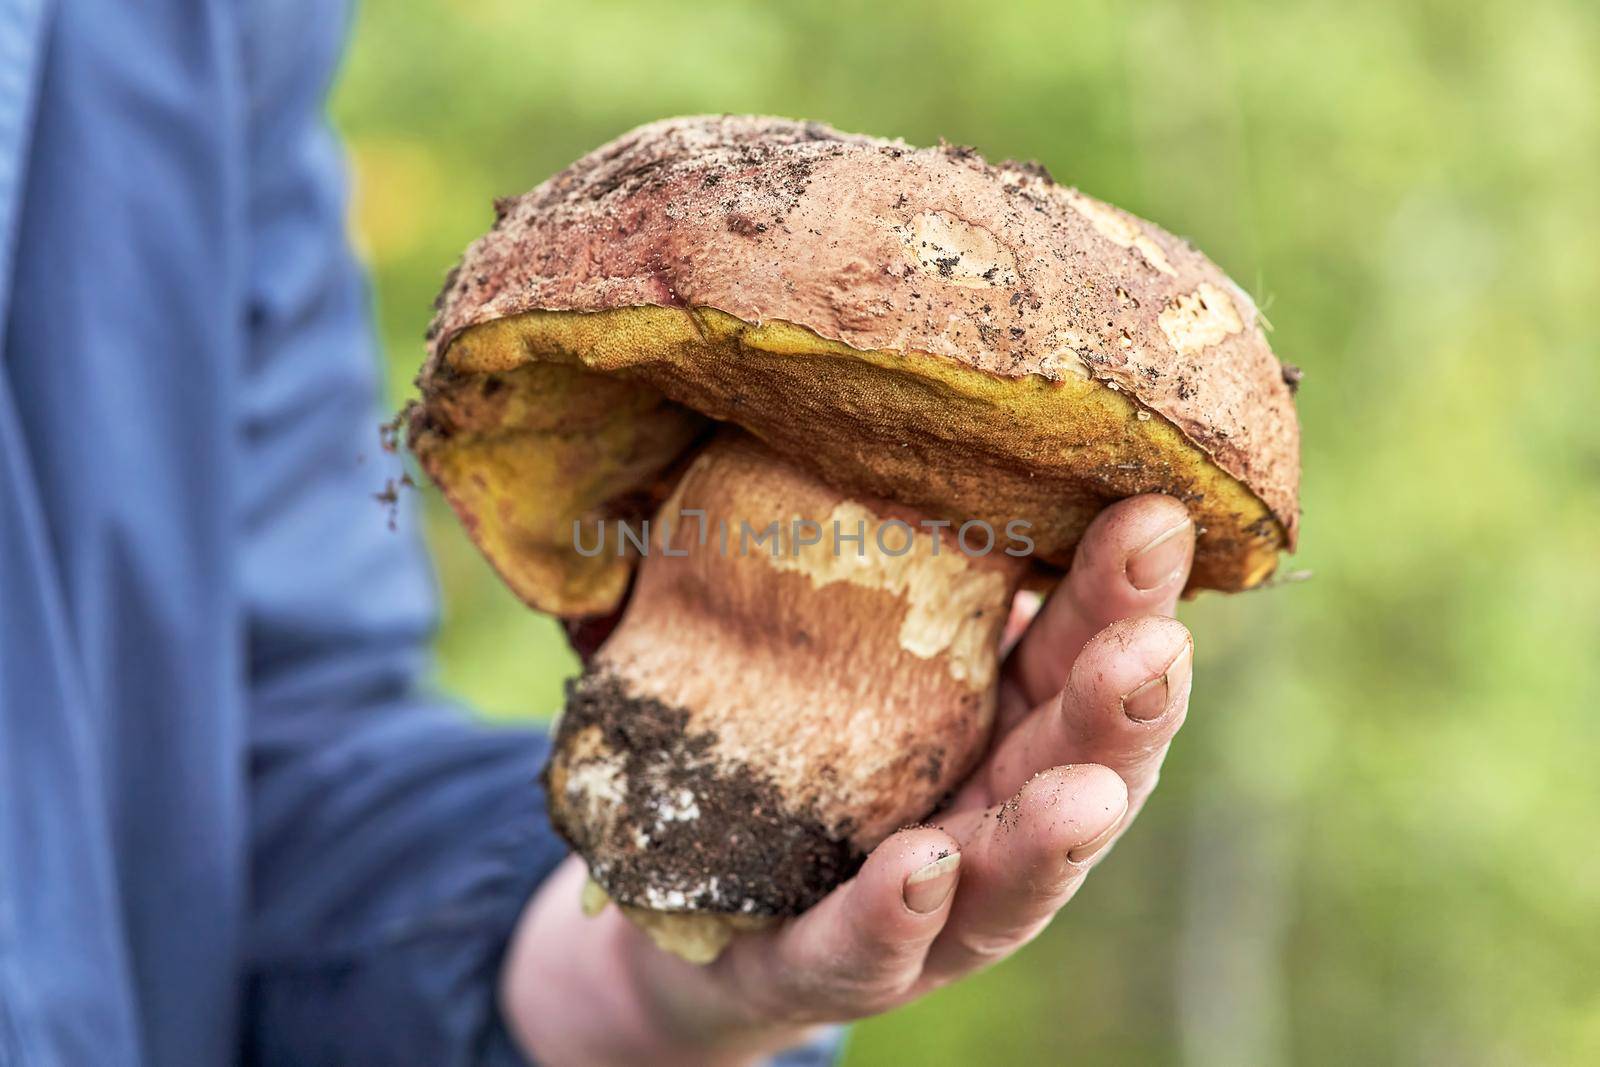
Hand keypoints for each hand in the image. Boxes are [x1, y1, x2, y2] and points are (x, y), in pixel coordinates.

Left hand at [502, 495, 1196, 1065]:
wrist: (685, 903)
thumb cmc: (786, 741)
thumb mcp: (830, 633)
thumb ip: (862, 548)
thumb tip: (844, 384)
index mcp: (991, 723)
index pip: (1072, 655)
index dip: (1121, 598)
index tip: (1154, 511)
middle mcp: (977, 817)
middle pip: (1066, 767)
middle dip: (1119, 716)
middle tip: (1156, 649)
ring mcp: (916, 910)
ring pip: (1003, 881)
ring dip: (1050, 837)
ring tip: (1086, 791)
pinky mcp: (820, 963)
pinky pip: (861, 948)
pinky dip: (895, 915)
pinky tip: (918, 867)